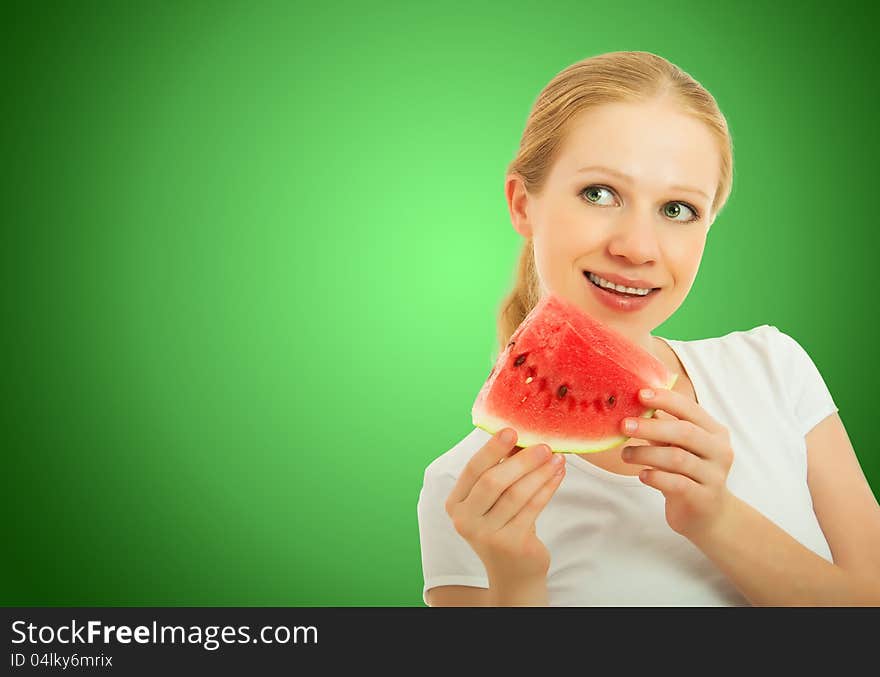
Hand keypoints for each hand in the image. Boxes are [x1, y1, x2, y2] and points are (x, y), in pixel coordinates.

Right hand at [445, 428, 565, 583]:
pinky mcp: (511, 544)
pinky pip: (532, 509)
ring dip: (539, 473)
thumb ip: (499, 471)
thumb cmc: (503, 526)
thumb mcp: (493, 500)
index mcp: (456, 504)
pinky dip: (547, 489)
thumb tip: (520, 435)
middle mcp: (465, 521)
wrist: (513, 572)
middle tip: (544, 445)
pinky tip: (558, 476)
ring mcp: (486, 535)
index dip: (492, 449)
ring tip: (557, 458)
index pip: (472, 470)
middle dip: (521, 460)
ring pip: (516, 494)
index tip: (512, 430)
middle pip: (493, 481)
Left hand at [620, 388, 735, 540]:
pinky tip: (641, 475)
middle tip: (624, 425)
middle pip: (684, 432)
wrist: (709, 515)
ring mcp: (713, 476)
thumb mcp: (679, 446)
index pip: (690, 409)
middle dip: (651, 426)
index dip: (665, 399)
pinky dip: (655, 477)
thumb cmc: (688, 473)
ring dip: (645, 454)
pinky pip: (676, 484)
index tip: (640, 394)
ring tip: (625, 454)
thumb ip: (664, 426)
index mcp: (715, 432)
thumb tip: (633, 402)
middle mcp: (719, 451)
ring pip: (677, 458)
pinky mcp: (703, 499)